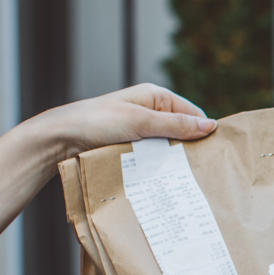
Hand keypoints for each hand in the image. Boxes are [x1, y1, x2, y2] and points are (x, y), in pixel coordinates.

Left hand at [35, 83, 217, 160]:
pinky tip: (160, 177)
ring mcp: (138, 130)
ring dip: (170, 160)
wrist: (59, 138)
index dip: (203, 131)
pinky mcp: (128, 146)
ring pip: (165, 147)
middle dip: (187, 148)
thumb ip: (176, 124)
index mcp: (155, 96)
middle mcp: (149, 112)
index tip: (214, 154)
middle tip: (198, 170)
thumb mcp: (141, 121)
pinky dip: (156, 165)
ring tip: (181, 177)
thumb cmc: (96, 122)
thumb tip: (210, 126)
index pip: (192, 113)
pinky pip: (150, 156)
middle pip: (180, 131)